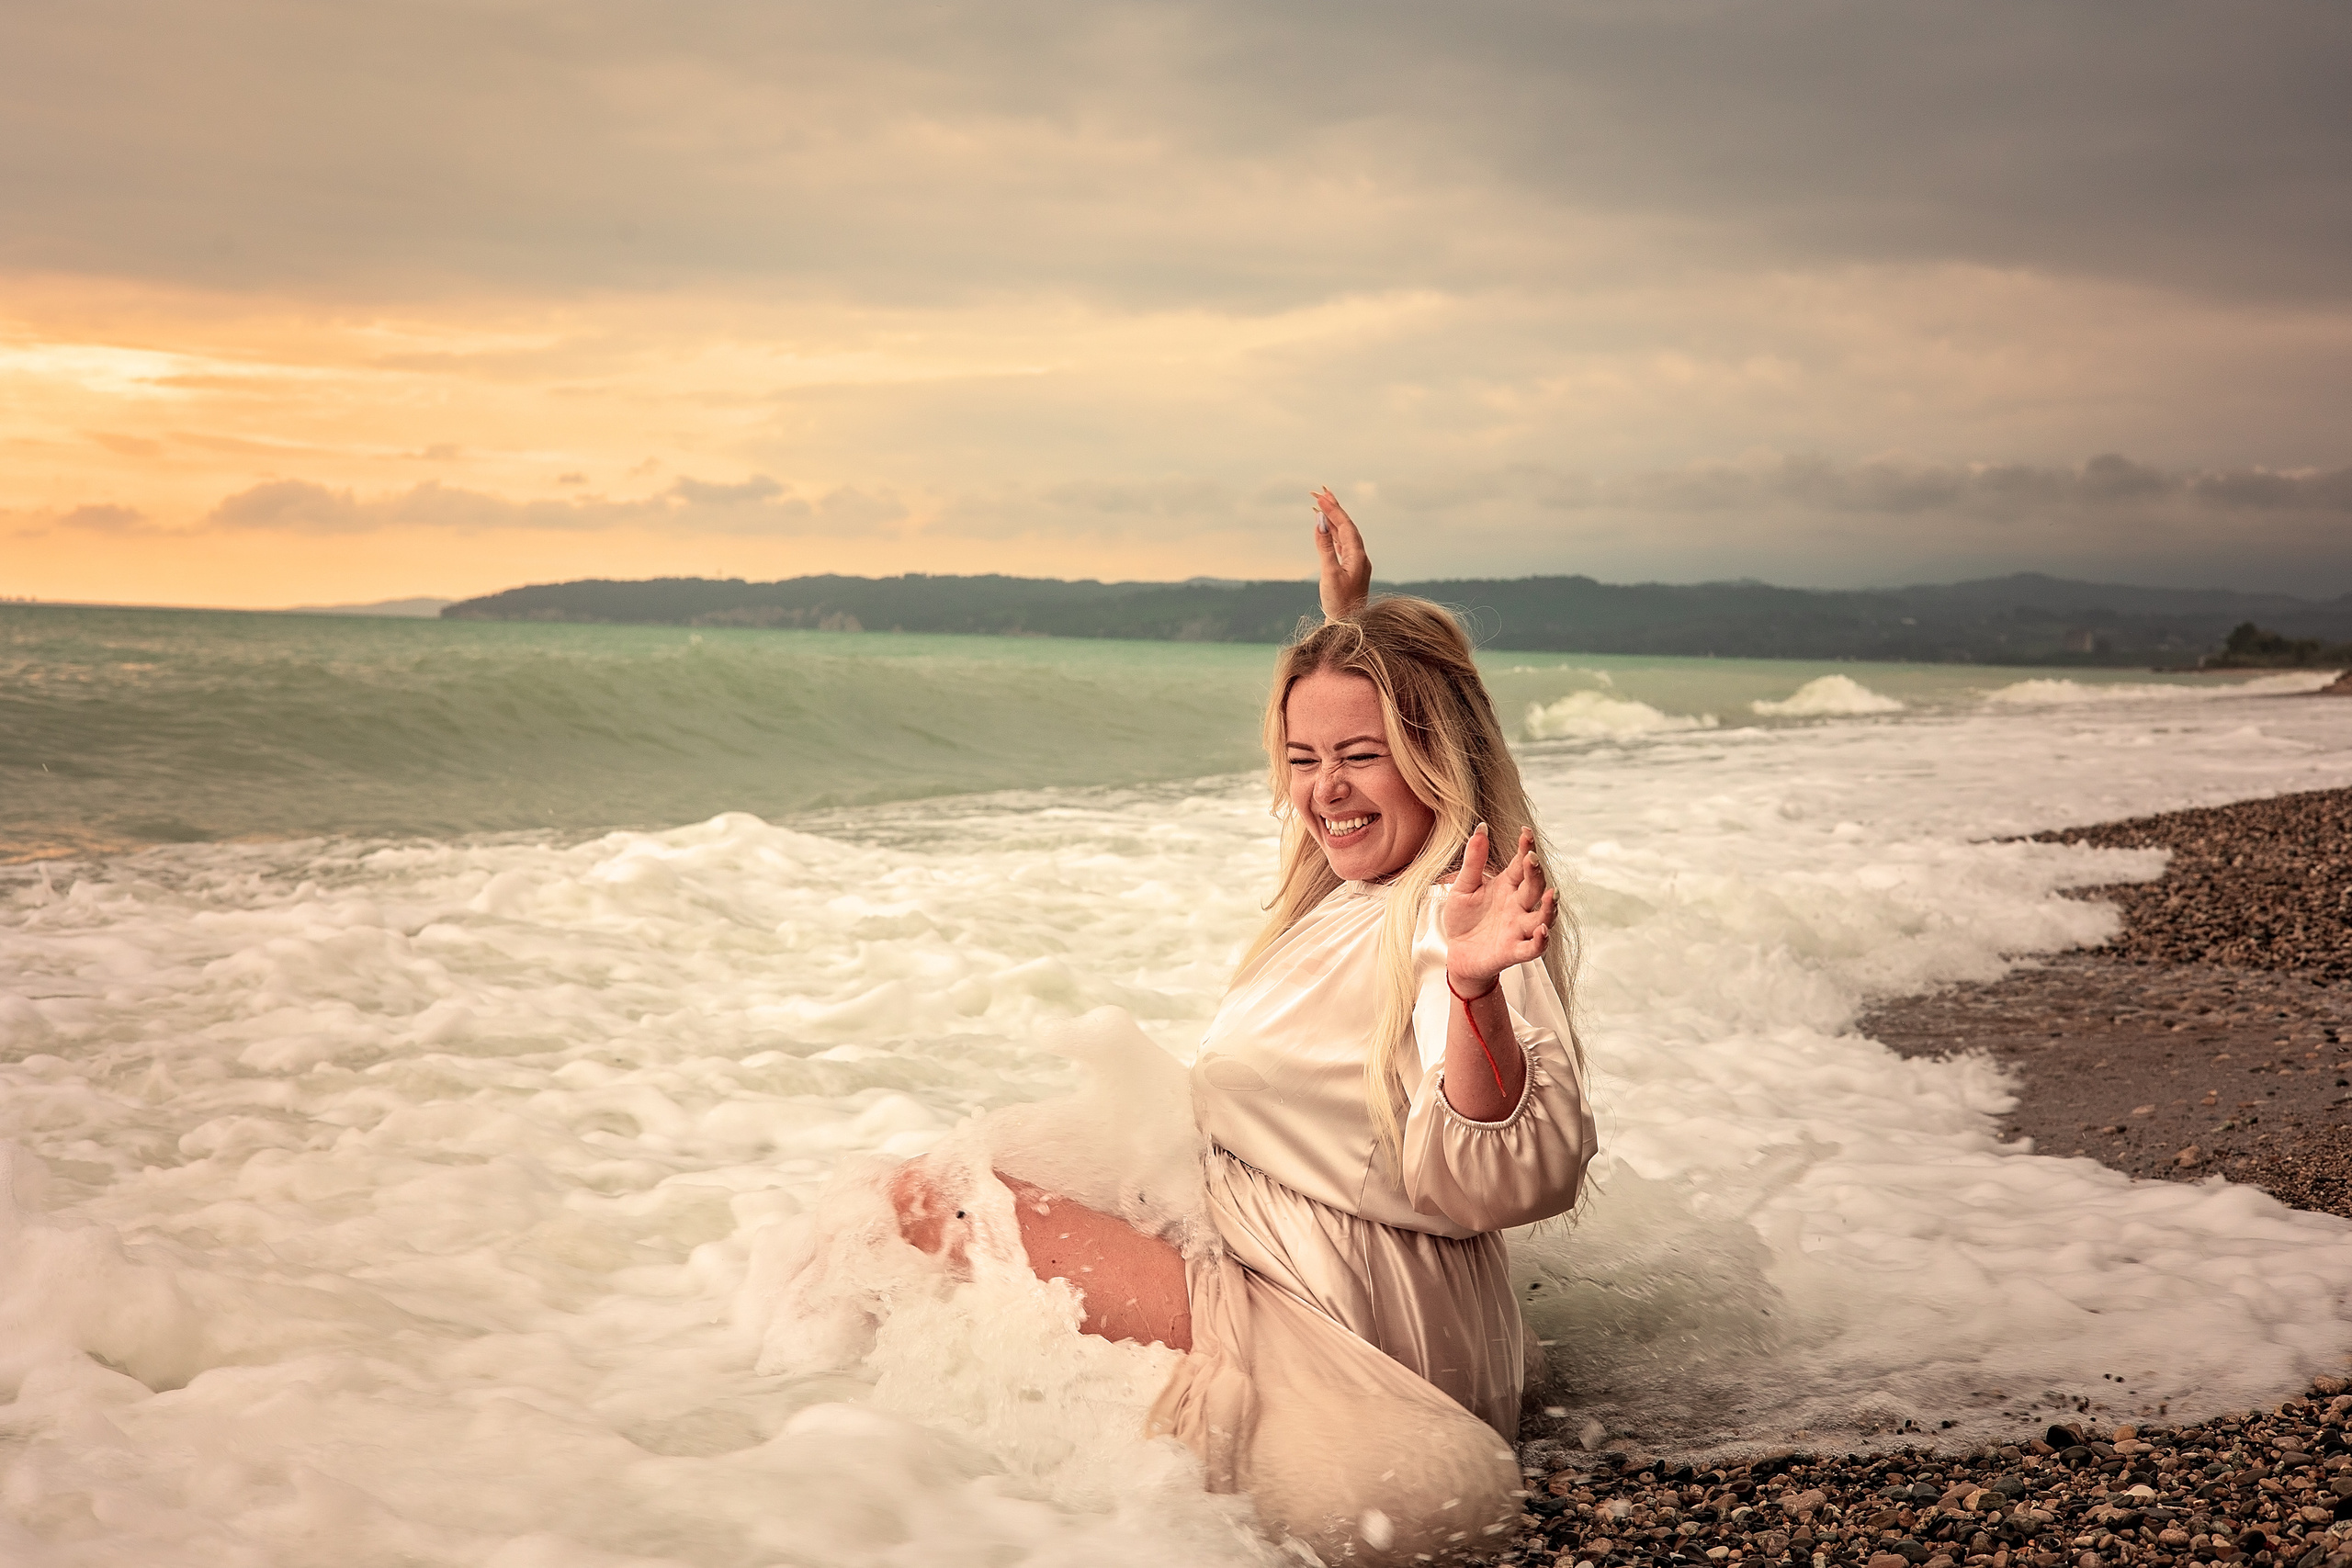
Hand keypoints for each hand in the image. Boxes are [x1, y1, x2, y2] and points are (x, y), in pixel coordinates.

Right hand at [1312, 487, 1370, 620]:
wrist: (1348, 626)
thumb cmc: (1339, 604)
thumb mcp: (1329, 574)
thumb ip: (1324, 547)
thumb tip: (1319, 522)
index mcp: (1358, 556)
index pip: (1345, 525)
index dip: (1333, 509)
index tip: (1320, 496)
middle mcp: (1360, 557)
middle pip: (1347, 526)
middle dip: (1334, 508)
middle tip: (1320, 491)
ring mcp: (1356, 563)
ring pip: (1344, 534)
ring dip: (1332, 519)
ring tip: (1320, 504)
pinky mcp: (1350, 570)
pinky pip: (1341, 544)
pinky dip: (1332, 533)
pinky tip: (1325, 527)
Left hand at [1442, 825, 1555, 992]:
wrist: (1457, 953)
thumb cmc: (1463, 918)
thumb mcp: (1463, 887)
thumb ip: (1473, 860)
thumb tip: (1481, 827)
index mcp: (1507, 886)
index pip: (1522, 864)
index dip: (1526, 848)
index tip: (1526, 831)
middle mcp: (1518, 906)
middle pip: (1535, 887)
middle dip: (1536, 873)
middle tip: (1532, 858)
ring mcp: (1519, 928)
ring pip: (1542, 917)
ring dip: (1550, 907)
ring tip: (1552, 894)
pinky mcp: (1514, 951)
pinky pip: (1533, 947)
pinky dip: (1541, 940)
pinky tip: (1542, 930)